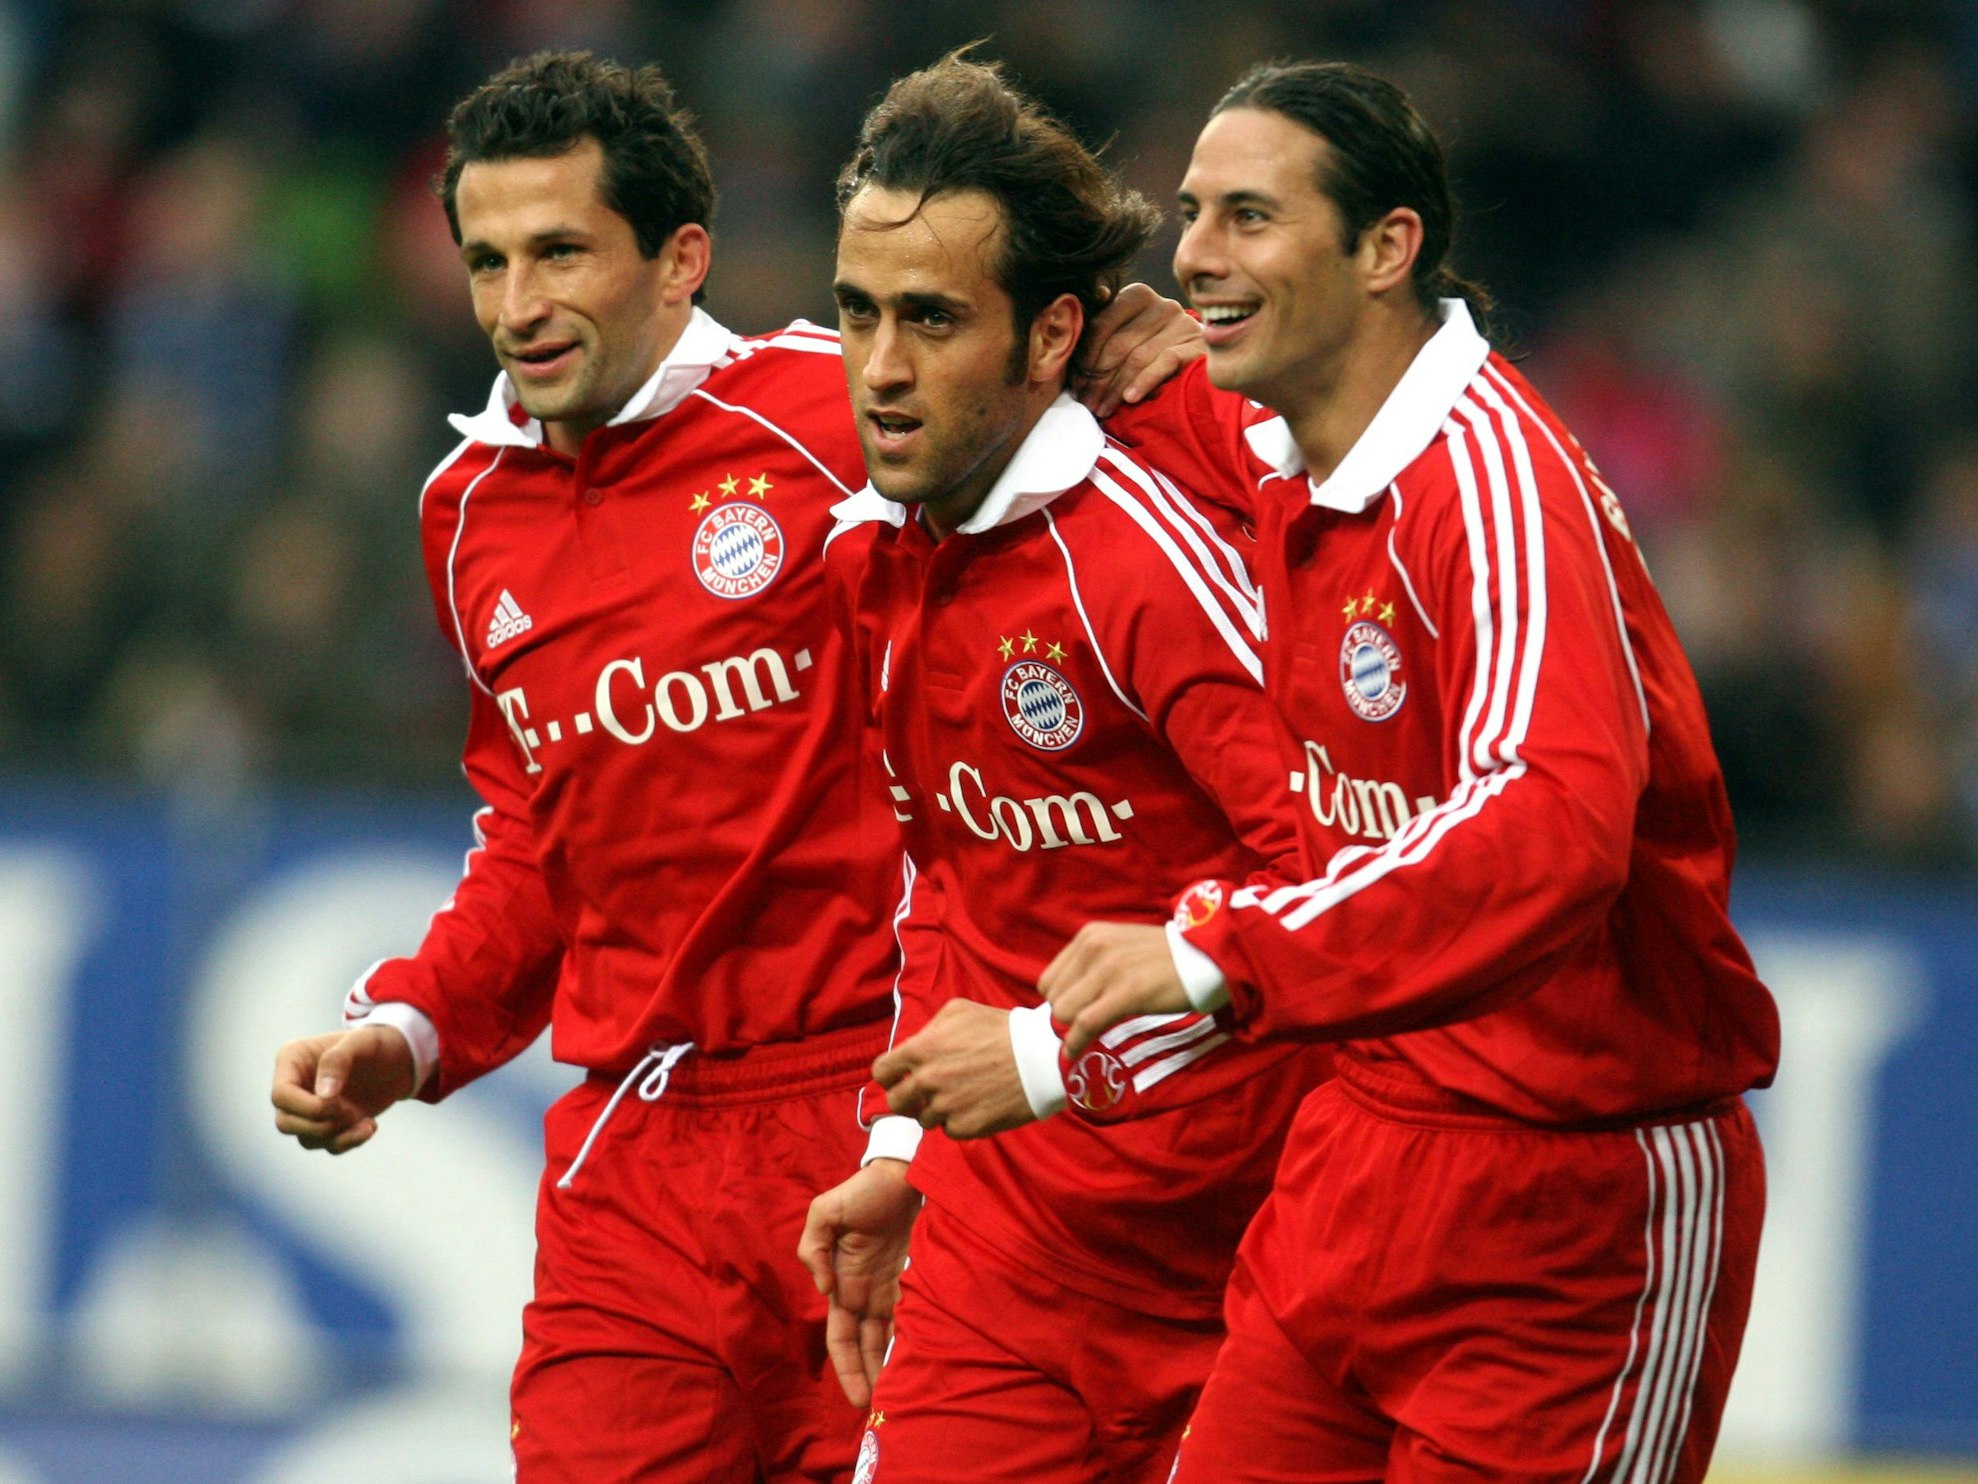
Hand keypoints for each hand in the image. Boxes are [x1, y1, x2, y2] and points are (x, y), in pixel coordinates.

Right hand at [270, 1025, 416, 1154]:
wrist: (401, 1057)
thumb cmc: (378, 1043)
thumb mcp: (362, 1041)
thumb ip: (338, 1060)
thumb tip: (323, 1096)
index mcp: (293, 1060)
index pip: (281, 1095)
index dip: (308, 1107)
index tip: (340, 1103)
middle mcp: (295, 1086)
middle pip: (286, 1123)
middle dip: (321, 1125)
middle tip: (352, 1112)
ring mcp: (310, 1107)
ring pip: (306, 1139)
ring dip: (337, 1136)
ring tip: (365, 1121)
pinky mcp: (329, 1123)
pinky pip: (328, 1145)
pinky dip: (349, 1141)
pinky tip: (369, 1125)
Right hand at [797, 1159, 919, 1409]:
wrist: (906, 1171)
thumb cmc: (862, 1191)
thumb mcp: (824, 1212)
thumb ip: (813, 1249)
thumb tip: (824, 1290)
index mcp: (842, 1283)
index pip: (842, 1339)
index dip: (848, 1370)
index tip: (858, 1400)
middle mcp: (866, 1293)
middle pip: (867, 1348)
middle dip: (871, 1379)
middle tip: (885, 1412)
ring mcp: (893, 1288)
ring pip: (891, 1339)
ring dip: (893, 1366)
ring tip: (906, 1398)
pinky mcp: (917, 1278)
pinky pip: (917, 1317)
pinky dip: (919, 1341)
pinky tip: (928, 1363)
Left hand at [872, 999, 1036, 1138]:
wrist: (1040, 1059)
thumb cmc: (1000, 1030)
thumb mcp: (959, 1011)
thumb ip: (928, 1029)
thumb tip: (914, 1046)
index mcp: (921, 1050)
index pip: (881, 1072)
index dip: (889, 1076)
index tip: (900, 1077)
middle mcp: (927, 1080)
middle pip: (896, 1102)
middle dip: (908, 1097)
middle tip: (926, 1092)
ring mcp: (945, 1107)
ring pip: (923, 1119)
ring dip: (936, 1110)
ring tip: (960, 1095)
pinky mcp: (965, 1127)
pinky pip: (949, 1130)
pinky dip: (958, 1121)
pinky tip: (976, 1105)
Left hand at [1039, 922, 1189, 1058]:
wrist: (1208, 960)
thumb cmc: (1166, 960)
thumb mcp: (1122, 947)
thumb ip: (1094, 965)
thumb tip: (1069, 999)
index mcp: (1090, 935)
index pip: (1048, 980)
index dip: (1059, 1003)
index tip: (1074, 1017)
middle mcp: (1095, 947)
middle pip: (1053, 998)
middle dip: (1065, 1018)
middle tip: (1084, 1031)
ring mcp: (1110, 968)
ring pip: (1064, 1012)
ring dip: (1071, 1032)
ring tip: (1086, 1040)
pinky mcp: (1128, 991)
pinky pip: (1085, 1023)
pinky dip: (1076, 1043)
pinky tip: (1077, 1053)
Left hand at [1076, 282, 1203, 418]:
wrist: (1202, 363)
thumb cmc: (1155, 351)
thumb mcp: (1127, 334)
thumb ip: (1103, 326)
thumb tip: (1090, 301)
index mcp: (1138, 296)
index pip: (1103, 323)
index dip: (1085, 357)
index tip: (1075, 385)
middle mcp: (1161, 304)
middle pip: (1119, 343)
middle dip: (1098, 377)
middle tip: (1087, 401)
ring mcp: (1181, 323)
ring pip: (1138, 357)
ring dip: (1116, 387)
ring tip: (1103, 408)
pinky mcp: (1197, 345)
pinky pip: (1164, 363)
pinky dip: (1144, 382)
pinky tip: (1129, 399)